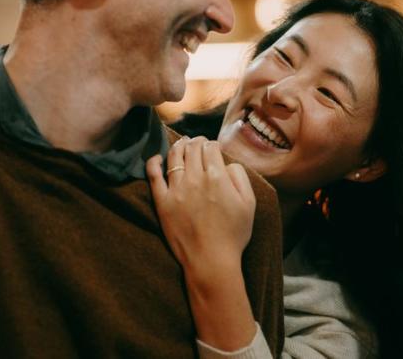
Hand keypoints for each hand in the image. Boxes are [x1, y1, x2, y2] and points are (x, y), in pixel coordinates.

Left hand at [146, 137, 255, 276]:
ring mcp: (176, 190)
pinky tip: (157, 158)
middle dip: (196, 141)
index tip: (212, 147)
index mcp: (217, 177)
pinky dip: (154, 162)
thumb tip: (227, 163)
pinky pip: (153, 176)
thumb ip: (240, 177)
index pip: (210, 147)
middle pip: (192, 148)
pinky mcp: (162, 202)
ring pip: (173, 156)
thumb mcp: (249, 204)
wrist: (211, 260)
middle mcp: (195, 179)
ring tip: (181, 144)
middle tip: (198, 143)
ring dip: (178, 146)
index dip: (212, 144)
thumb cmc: (233, 234)